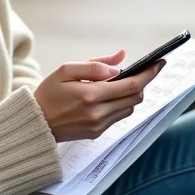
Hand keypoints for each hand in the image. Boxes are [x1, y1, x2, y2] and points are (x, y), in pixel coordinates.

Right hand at [34, 48, 165, 142]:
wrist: (34, 123)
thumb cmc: (48, 93)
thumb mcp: (65, 70)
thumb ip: (94, 64)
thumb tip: (120, 62)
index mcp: (90, 95)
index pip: (131, 85)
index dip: (149, 73)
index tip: (159, 63)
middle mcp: (97, 113)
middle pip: (135, 97)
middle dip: (143, 82)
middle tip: (146, 70)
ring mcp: (98, 125)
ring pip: (129, 108)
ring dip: (132, 94)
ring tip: (125, 81)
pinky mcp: (97, 133)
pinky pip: (118, 117)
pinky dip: (121, 104)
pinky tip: (112, 95)